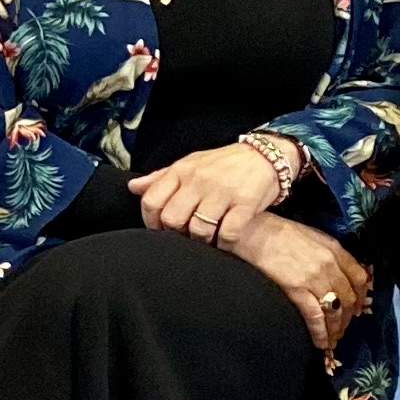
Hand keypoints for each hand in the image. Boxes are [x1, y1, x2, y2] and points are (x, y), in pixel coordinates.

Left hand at [131, 140, 288, 246]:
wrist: (266, 155)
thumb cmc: (224, 164)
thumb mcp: (191, 164)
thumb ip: (161, 177)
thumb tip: (133, 188)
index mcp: (182, 171)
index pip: (152, 200)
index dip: (151, 222)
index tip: (159, 230)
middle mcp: (199, 181)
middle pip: (172, 219)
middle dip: (175, 234)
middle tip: (185, 237)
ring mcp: (222, 192)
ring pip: (198, 230)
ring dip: (201, 241)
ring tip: (206, 240)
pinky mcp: (245, 204)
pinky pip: (227, 234)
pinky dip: (224, 244)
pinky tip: (225, 242)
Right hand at [225, 220, 369, 356]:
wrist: (251, 230)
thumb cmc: (277, 231)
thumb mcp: (311, 235)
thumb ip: (328, 253)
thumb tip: (337, 273)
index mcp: (334, 249)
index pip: (360, 277)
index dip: (361, 297)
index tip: (357, 308)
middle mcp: (329, 264)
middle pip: (349, 298)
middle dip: (348, 317)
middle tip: (342, 328)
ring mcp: (314, 277)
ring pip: (335, 310)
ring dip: (336, 329)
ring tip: (332, 339)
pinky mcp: (296, 288)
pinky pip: (315, 316)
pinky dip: (321, 333)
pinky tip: (321, 343)